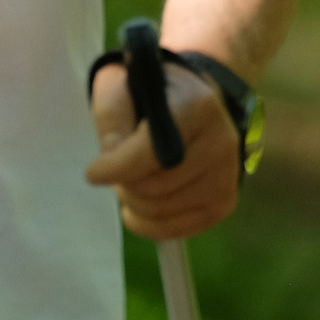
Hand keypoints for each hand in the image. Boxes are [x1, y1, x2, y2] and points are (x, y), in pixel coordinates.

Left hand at [83, 59, 240, 239]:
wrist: (192, 101)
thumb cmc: (150, 94)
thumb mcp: (120, 90)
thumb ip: (112, 122)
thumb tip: (112, 165)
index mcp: (196, 107)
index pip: (151, 153)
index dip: (116, 168)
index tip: (93, 173)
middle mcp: (220, 143)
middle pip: (153, 187)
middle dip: (123, 183)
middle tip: (117, 168)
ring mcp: (227, 176)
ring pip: (160, 211)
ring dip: (134, 203)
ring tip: (132, 180)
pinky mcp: (224, 202)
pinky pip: (176, 230)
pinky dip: (149, 224)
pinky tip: (140, 206)